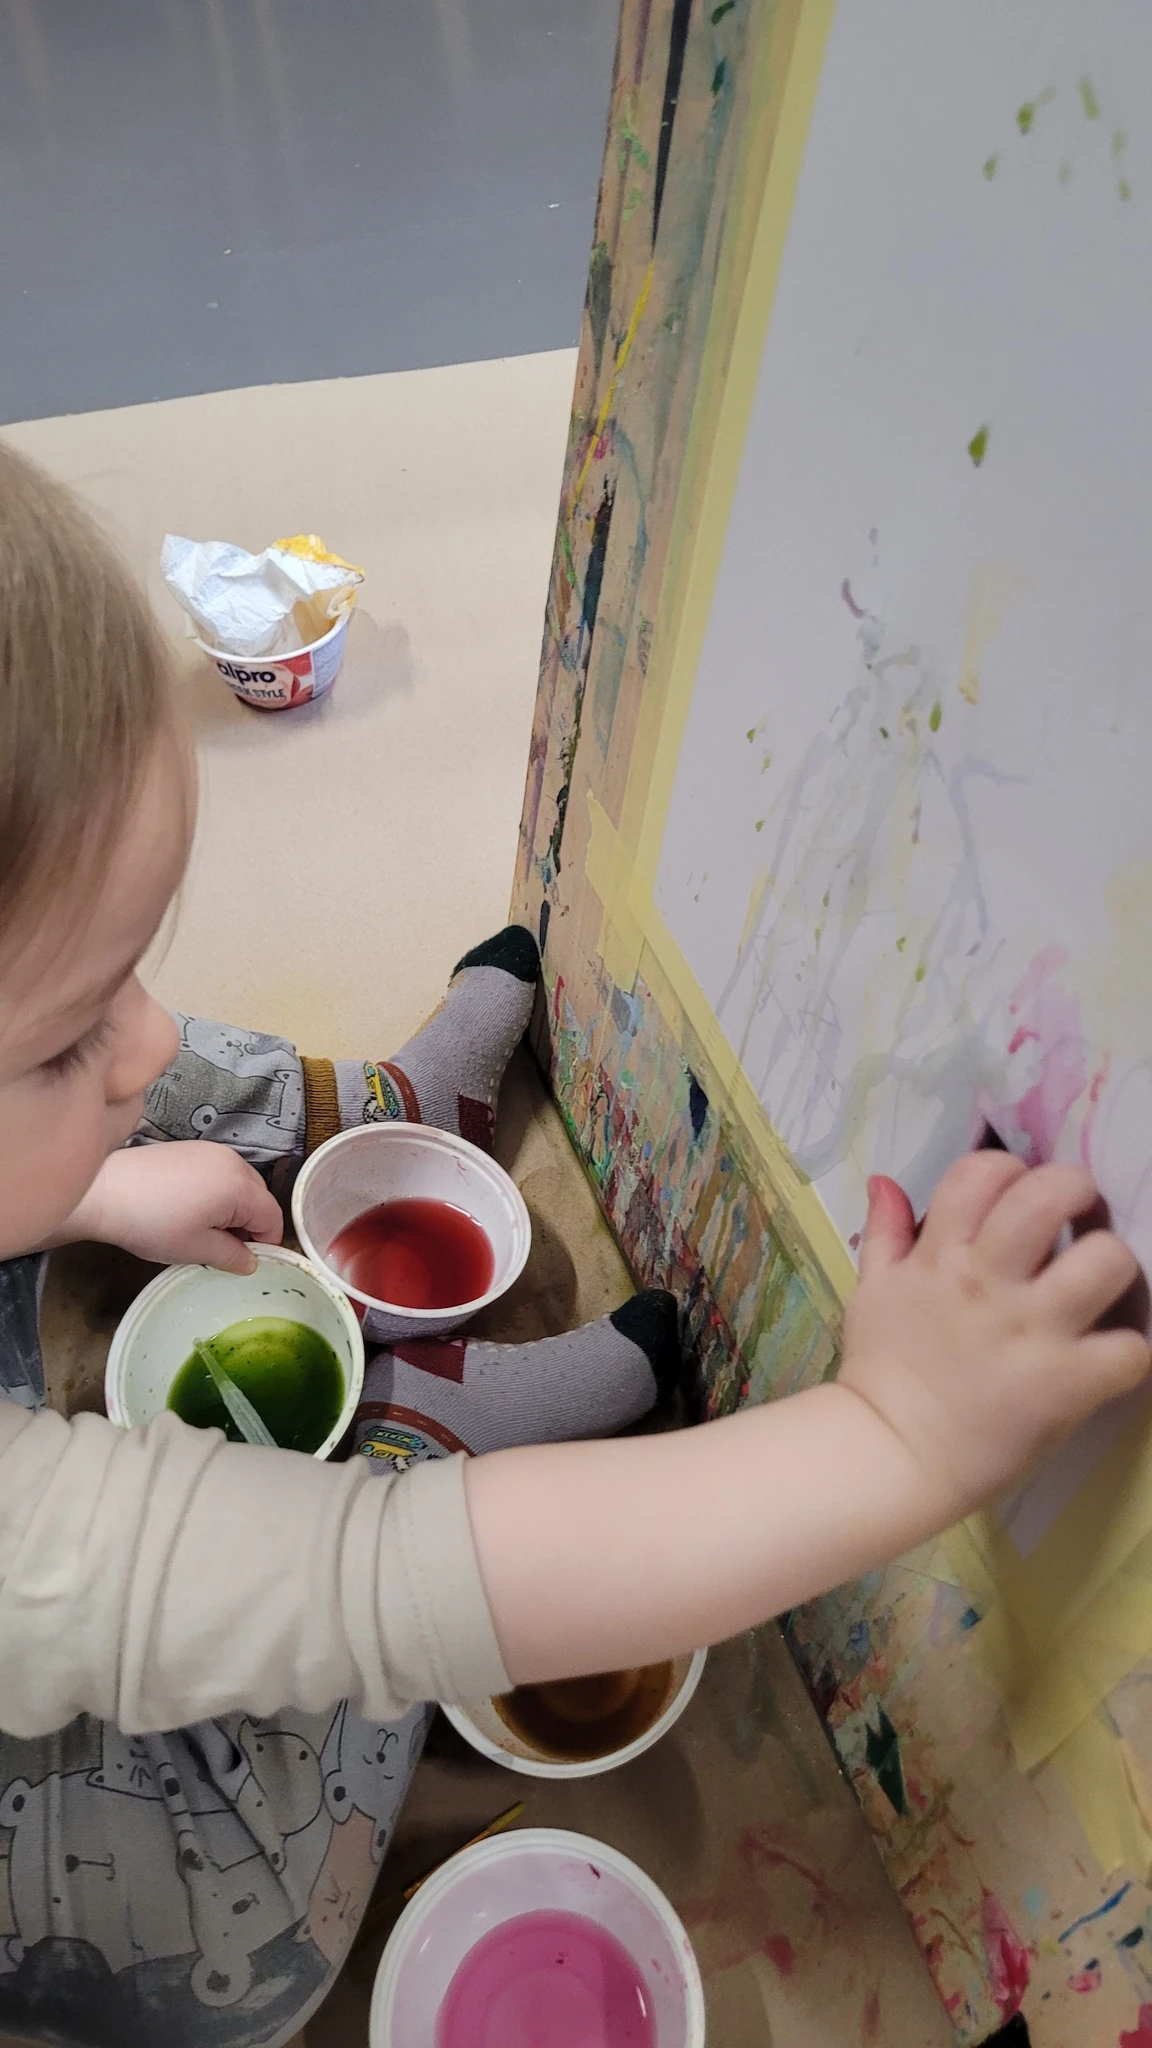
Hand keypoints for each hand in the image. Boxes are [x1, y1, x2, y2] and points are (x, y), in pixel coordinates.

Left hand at [66, 1143, 283, 1273]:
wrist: (104, 1191)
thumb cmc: (153, 1223)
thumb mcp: (196, 1249)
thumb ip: (232, 1256)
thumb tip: (251, 1262)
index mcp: (241, 1186)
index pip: (273, 1218)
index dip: (264, 1244)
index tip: (243, 1261)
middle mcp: (234, 1161)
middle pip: (259, 1198)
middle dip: (249, 1225)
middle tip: (220, 1248)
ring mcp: (212, 1151)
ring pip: (240, 1185)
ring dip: (232, 1209)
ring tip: (202, 1229)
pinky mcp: (192, 1148)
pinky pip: (220, 1173)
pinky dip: (216, 1193)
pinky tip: (188, 1208)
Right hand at [841, 1154, 1151, 1519]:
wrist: (888, 1455)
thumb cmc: (880, 1371)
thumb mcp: (871, 1291)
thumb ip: (887, 1232)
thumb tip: (887, 1180)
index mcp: (941, 1255)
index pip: (983, 1172)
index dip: (1010, 1171)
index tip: (1017, 1197)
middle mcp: (989, 1281)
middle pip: (1050, 1196)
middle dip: (1076, 1191)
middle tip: (1079, 1218)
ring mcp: (1031, 1331)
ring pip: (1106, 1261)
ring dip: (1114, 1267)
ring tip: (1102, 1288)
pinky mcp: (1064, 1382)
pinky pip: (1128, 1349)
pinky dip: (1127, 1353)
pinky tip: (1106, 1359)